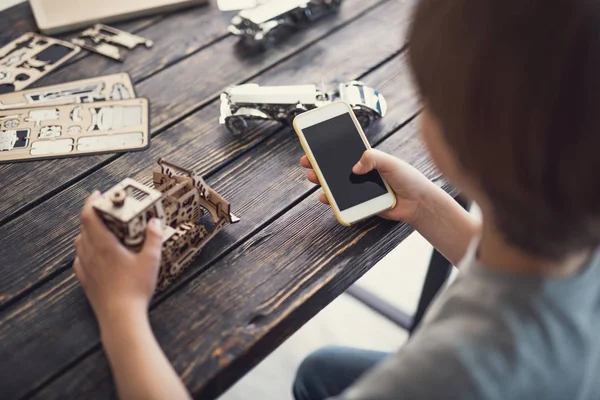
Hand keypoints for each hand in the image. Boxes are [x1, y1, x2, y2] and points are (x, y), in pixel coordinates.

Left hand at [73, 191, 162, 326]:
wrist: (120, 318)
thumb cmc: (135, 289)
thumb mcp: (151, 261)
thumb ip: (154, 238)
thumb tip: (155, 223)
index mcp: (104, 245)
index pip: (90, 216)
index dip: (92, 202)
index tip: (98, 194)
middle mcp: (90, 254)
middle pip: (84, 227)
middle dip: (93, 215)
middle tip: (106, 211)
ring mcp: (86, 268)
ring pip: (80, 243)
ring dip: (88, 232)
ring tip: (103, 231)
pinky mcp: (86, 281)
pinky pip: (79, 260)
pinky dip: (85, 251)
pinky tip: (95, 255)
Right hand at [300, 149, 438, 224]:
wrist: (418, 203)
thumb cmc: (408, 179)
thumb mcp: (391, 162)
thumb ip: (373, 158)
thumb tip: (355, 167)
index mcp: (366, 160)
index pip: (344, 151)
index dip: (328, 149)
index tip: (314, 145)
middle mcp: (360, 173)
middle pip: (334, 168)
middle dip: (318, 164)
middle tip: (307, 162)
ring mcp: (358, 189)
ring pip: (335, 184)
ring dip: (321, 181)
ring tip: (313, 177)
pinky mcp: (359, 204)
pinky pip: (342, 202)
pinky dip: (331, 200)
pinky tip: (325, 197)